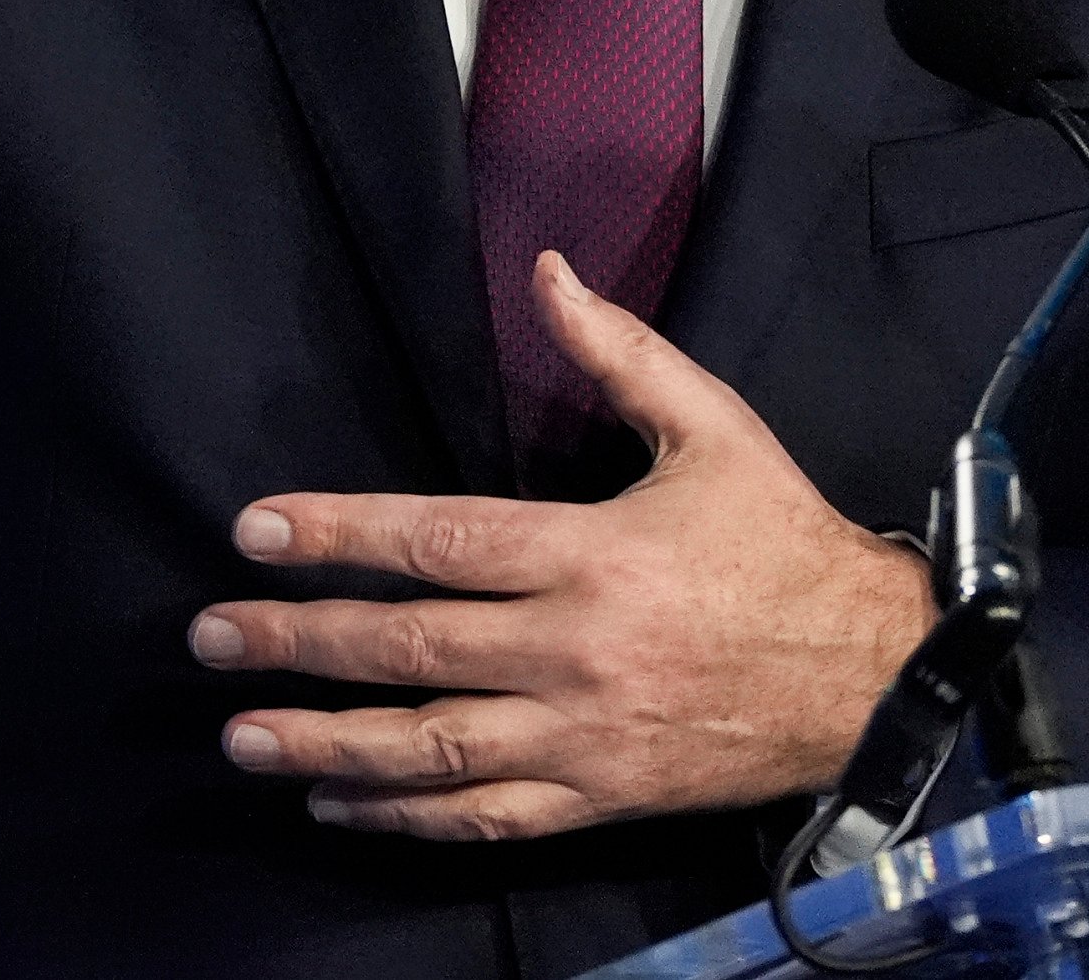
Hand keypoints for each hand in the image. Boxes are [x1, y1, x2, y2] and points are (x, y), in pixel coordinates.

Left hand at [187, 252, 930, 840]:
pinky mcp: (602, 798)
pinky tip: (338, 804)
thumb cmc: (785, 543)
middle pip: (410, 649)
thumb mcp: (714, 428)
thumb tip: (547, 271)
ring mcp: (585, 735)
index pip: (435, 542)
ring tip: (242, 735)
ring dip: (326, 744)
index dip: (337, 536)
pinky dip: (406, 817)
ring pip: (432, 748)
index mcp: (592, 554)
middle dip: (297, 642)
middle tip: (211, 636)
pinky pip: (487, 817)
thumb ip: (619, 352)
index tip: (254, 533)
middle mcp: (575, 650)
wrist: (877, 676)